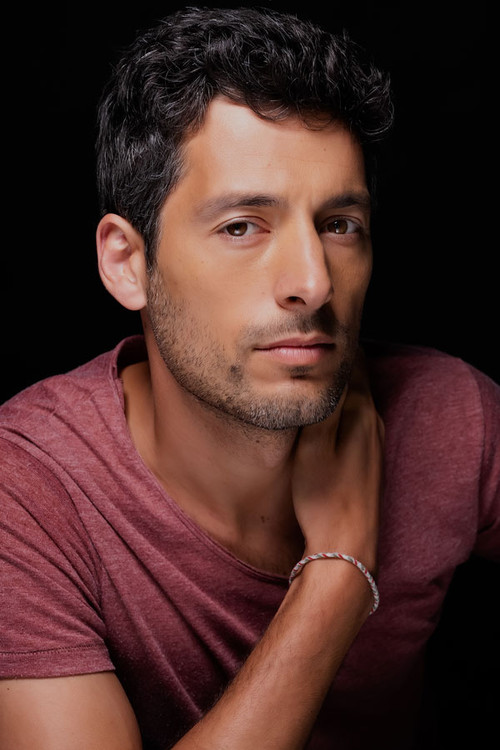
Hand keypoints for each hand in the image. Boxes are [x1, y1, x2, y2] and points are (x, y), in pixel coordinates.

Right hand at [291, 350, 383, 572]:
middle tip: (313, 342)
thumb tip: (327, 367)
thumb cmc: (324, 498)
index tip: (318, 329)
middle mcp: (373, 421)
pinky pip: (359, 415)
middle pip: (358, 376)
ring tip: (317, 368)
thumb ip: (322, 406)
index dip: (336, 343)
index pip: (352, 362)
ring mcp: (374, 439)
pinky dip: (345, 402)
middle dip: (338, 359)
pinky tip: (330, 408)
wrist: (348, 545)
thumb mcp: (313, 448)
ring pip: (358, 396)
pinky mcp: (370, 456)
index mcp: (360, 413)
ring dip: (341, 381)